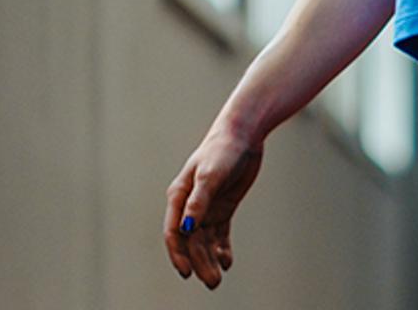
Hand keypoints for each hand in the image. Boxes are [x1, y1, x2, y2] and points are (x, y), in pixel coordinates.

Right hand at [164, 127, 264, 288]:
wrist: (243, 134)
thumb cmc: (222, 150)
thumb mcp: (210, 175)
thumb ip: (199, 202)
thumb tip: (186, 229)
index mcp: (178, 196)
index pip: (173, 232)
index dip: (178, 254)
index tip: (186, 272)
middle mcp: (189, 205)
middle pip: (191, 241)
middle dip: (199, 262)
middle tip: (212, 283)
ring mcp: (206, 207)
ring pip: (204, 240)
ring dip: (209, 259)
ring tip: (217, 279)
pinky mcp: (223, 206)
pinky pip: (219, 233)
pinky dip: (221, 248)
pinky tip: (227, 261)